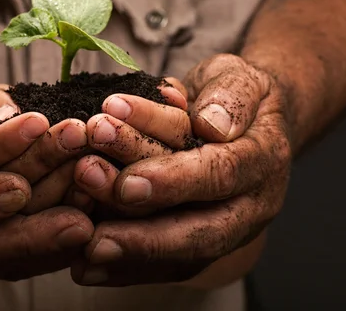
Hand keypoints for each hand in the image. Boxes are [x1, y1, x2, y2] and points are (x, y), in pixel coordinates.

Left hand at [71, 54, 290, 285]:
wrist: (242, 120)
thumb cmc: (231, 94)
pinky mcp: (204, 243)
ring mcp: (229, 229)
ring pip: (180, 253)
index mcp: (263, 159)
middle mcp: (251, 203)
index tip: (128, 183)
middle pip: (202, 231)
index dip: (175, 180)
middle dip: (146, 235)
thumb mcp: (238, 76)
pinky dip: (126, 269)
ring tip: (82, 246)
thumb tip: (214, 125)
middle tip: (95, 235)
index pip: (221, 173)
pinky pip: (168, 266)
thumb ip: (231, 96)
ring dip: (129, 252)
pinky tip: (87, 269)